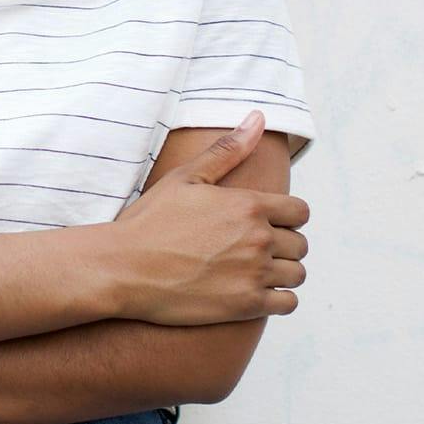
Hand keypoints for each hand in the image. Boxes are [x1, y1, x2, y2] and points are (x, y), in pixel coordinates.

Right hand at [113, 111, 309, 324]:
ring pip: (296, 274)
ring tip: (254, 270)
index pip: (300, 211)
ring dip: (282, 272)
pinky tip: (255, 292)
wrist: (123, 268)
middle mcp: (258, 239)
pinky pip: (288, 303)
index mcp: (248, 205)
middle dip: (283, 244)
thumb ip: (228, 150)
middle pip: (299, 244)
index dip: (286, 216)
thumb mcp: (186, 177)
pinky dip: (278, 298)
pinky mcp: (246, 305)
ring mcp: (254, 274)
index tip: (267, 222)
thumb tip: (258, 118)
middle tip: (252, 248)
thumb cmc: (151, 221)